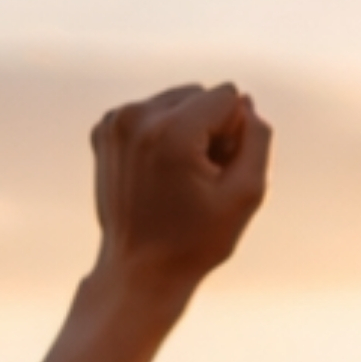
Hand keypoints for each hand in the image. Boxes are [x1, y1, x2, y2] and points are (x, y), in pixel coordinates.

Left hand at [88, 84, 270, 300]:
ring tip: (180, 177)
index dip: (235, 135)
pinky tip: (160, 172)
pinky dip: (163, 135)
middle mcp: (136, 116)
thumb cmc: (196, 239)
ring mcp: (114, 121)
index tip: (219, 172)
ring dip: (188, 130)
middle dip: (210, 128)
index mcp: (170, 131)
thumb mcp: (246, 193)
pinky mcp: (104, 129)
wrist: (139, 268)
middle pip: (199, 93)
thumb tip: (246, 102)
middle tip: (201, 178)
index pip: (227, 97)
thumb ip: (256, 139)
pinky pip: (151, 113)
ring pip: (176, 101)